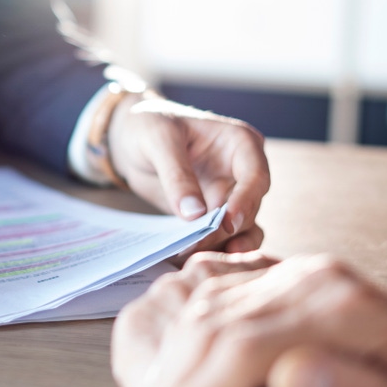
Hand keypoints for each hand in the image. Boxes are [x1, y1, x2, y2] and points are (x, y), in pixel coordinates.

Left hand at [108, 95, 268, 253]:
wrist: (130, 139)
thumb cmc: (148, 125)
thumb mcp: (158, 141)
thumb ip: (177, 176)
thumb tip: (194, 215)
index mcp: (240, 144)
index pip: (255, 176)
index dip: (245, 201)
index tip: (228, 223)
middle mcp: (242, 172)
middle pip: (248, 209)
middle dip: (225, 231)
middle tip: (197, 247)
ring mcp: (229, 196)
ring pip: (241, 230)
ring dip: (224, 247)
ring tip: (201, 261)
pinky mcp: (213, 215)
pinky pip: (220, 238)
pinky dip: (208, 250)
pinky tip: (190, 261)